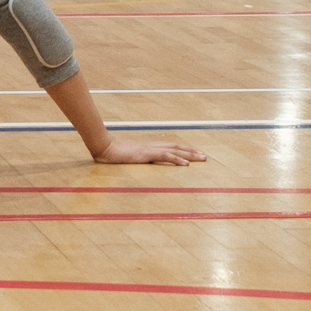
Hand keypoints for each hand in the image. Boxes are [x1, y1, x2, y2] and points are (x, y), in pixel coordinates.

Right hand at [92, 136, 206, 165]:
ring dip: (189, 155)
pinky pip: (165, 156)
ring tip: (201, 159)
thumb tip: (141, 163)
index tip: (195, 154)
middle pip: (177, 147)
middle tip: (205, 157)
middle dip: (192, 152)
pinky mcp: (147, 154)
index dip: (184, 150)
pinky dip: (177, 159)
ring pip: (175, 150)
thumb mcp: (129, 157)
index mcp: (150, 146)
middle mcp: (153, 145)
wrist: (105, 148)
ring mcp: (150, 149)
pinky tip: (186, 164)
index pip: (171, 147)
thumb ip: (137, 159)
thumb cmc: (114, 153)